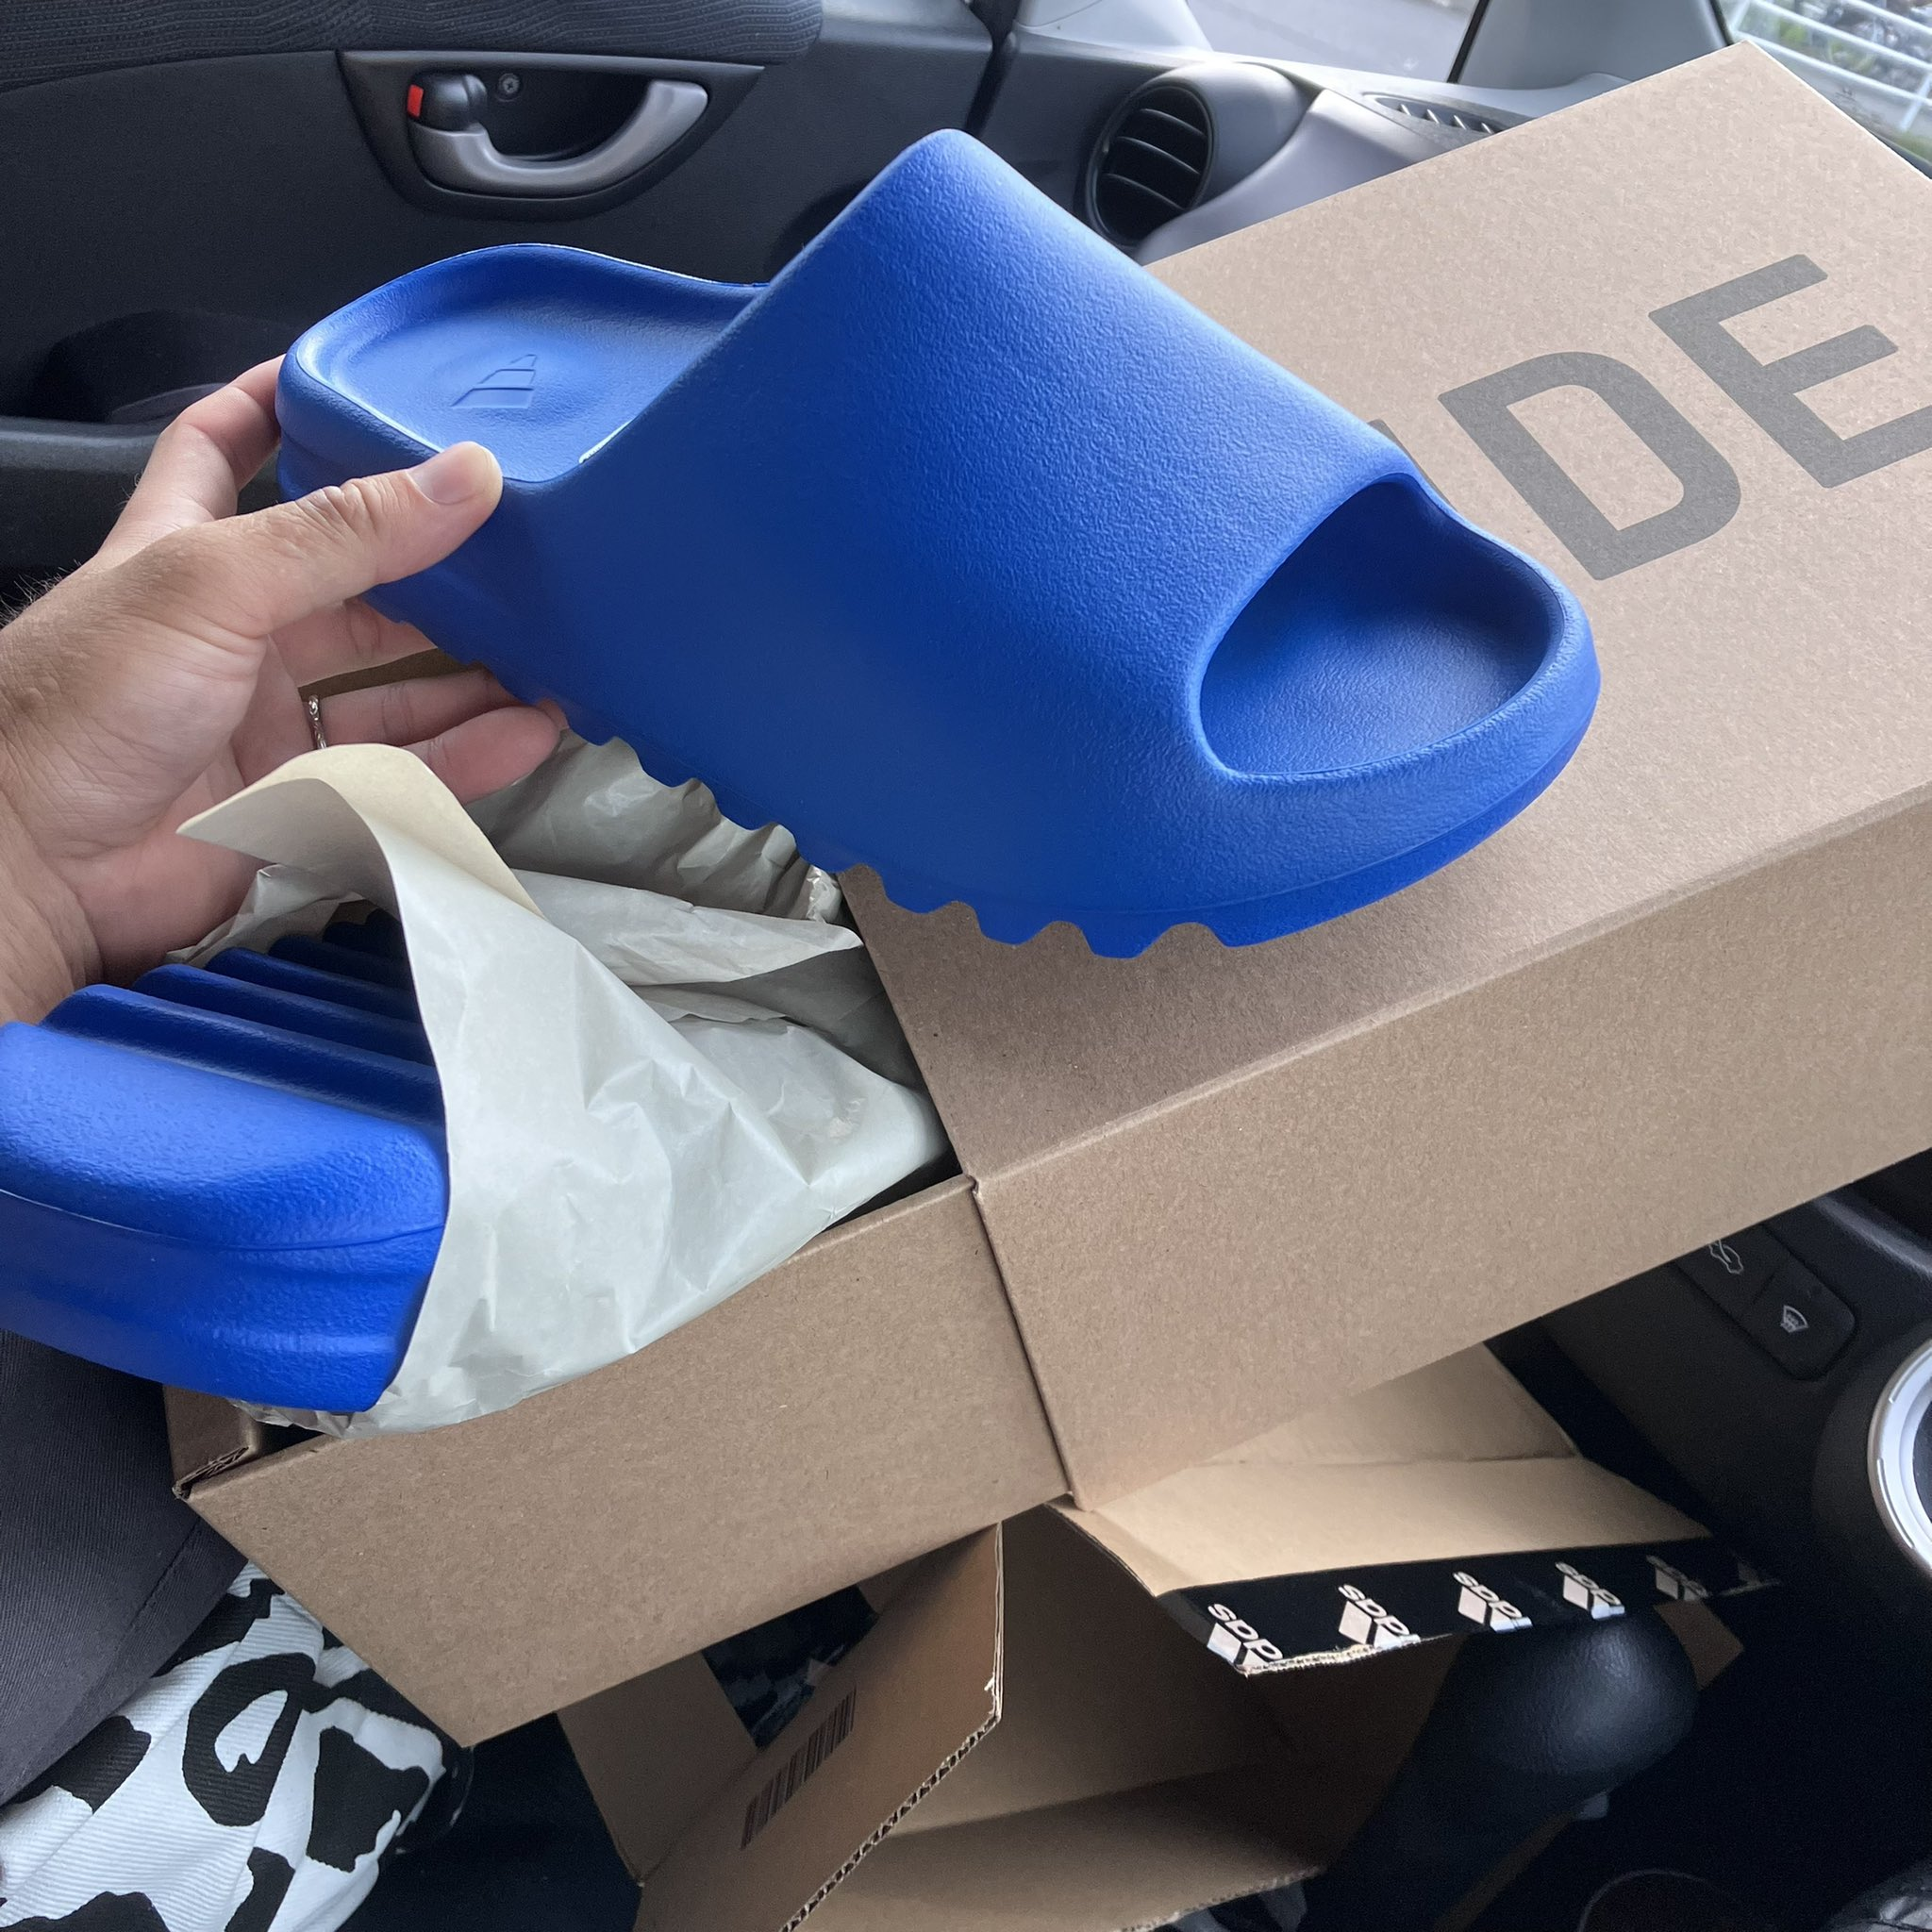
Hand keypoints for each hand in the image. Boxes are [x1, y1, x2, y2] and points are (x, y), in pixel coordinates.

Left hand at [0, 359, 561, 1021]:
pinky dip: (471, 752)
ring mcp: (265, 718)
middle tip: (515, 542)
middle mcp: (230, 630)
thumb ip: (344, 534)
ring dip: (471, 668)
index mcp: (184, 549)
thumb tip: (459, 477)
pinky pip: (406, 767)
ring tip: (551, 648)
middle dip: (432, 563)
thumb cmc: (75, 712)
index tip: (355, 381)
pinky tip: (526, 731)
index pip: (226, 451)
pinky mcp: (302, 796)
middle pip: (350, 580)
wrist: (37, 866)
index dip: (282, 407)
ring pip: (392, 682)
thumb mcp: (211, 582)